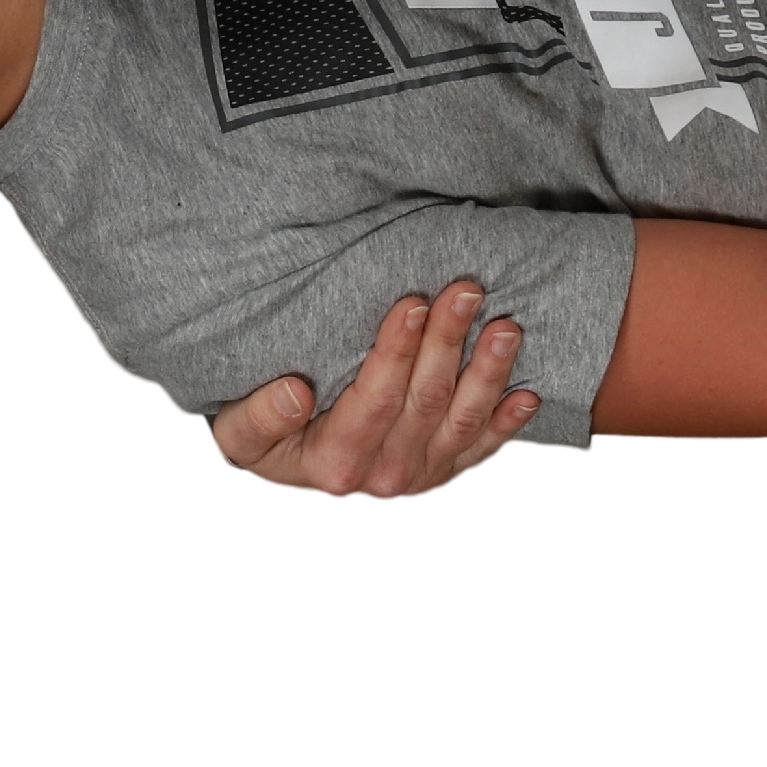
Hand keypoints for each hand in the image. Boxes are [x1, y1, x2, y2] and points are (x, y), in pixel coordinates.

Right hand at [206, 282, 538, 501]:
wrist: (291, 470)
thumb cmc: (264, 438)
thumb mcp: (238, 432)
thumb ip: (261, 416)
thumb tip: (296, 392)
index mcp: (338, 464)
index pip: (376, 401)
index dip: (397, 352)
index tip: (412, 303)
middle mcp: (386, 476)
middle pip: (426, 401)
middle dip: (448, 342)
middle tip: (465, 290)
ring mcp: (421, 475)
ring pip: (463, 420)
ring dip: (488, 372)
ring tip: (506, 326)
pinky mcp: (444, 470)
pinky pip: (483, 447)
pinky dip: (509, 423)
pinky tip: (528, 392)